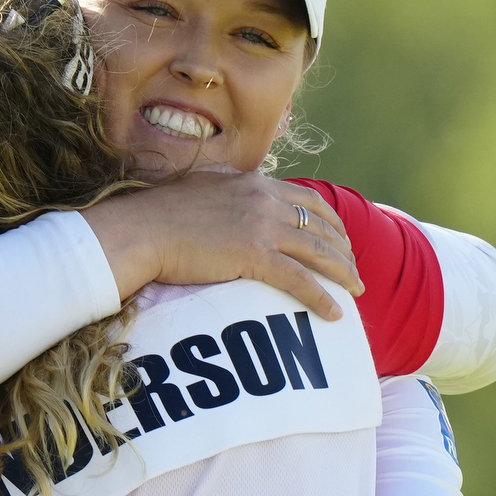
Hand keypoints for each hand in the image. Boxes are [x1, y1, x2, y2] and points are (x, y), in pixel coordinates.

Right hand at [80, 170, 360, 316]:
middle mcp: (264, 200)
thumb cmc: (157, 213)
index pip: (306, 198)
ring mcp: (261, 227)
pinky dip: (321, 297)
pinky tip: (334, 312)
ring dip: (343, 272)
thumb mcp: (200, 187)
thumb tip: (232, 193)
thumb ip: (226, 189)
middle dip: (343, 247)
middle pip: (320, 224)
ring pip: (318, 251)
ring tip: (356, 289)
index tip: (340, 236)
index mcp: (253, 182)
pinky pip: (300, 280)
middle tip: (354, 267)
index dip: (330, 219)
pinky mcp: (253, 256)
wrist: (139, 230)